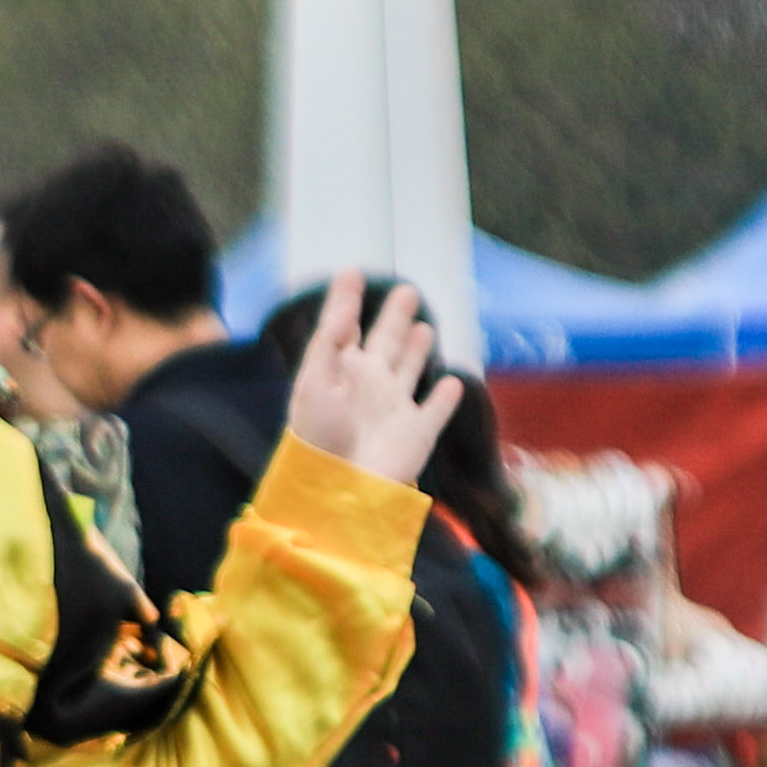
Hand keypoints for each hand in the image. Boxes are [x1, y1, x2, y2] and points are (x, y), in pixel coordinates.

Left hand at [275, 276, 467, 490]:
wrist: (340, 493)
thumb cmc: (317, 441)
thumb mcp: (313, 384)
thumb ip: (329, 343)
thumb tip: (345, 311)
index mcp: (340, 371)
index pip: (344, 327)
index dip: (346, 300)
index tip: (351, 273)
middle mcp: (368, 385)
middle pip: (385, 341)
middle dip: (394, 317)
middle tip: (406, 291)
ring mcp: (394, 409)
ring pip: (410, 369)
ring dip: (417, 349)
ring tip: (423, 327)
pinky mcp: (418, 433)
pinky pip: (436, 410)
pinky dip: (446, 397)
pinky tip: (453, 384)